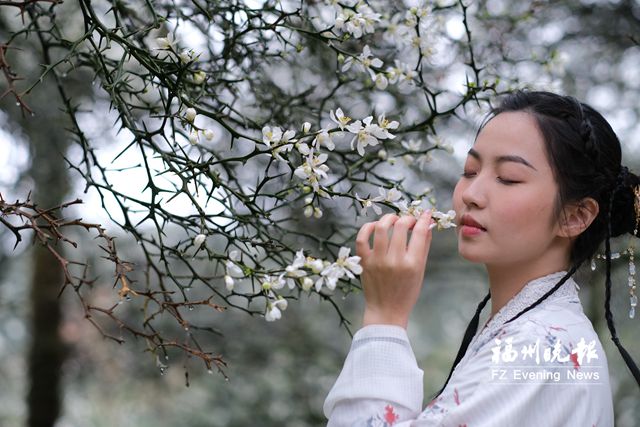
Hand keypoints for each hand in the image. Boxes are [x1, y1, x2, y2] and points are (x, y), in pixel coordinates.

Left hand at [356, 211, 434, 328]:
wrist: (386, 310)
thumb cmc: (406, 292)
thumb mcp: (420, 271)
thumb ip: (424, 247)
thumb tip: (426, 226)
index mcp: (413, 264)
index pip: (420, 233)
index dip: (424, 219)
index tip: (425, 214)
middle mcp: (395, 260)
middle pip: (401, 227)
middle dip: (407, 218)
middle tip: (409, 220)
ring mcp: (377, 260)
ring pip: (381, 228)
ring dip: (389, 218)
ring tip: (393, 220)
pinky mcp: (364, 262)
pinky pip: (362, 238)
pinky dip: (367, 228)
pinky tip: (375, 226)